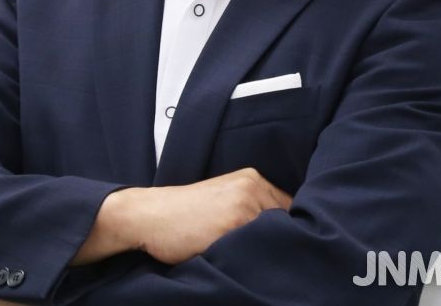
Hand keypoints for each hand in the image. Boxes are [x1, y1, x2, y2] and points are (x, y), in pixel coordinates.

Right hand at [115, 167, 291, 264]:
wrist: (151, 214)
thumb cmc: (185, 214)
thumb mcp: (223, 199)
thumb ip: (252, 207)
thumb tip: (286, 232)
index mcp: (251, 178)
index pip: (290, 207)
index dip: (290, 228)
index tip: (285, 243)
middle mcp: (251, 186)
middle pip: (288, 221)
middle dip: (282, 240)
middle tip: (271, 257)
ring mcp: (243, 204)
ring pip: (275, 235)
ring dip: (269, 250)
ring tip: (253, 261)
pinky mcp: (232, 224)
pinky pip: (256, 247)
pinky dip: (254, 258)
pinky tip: (242, 262)